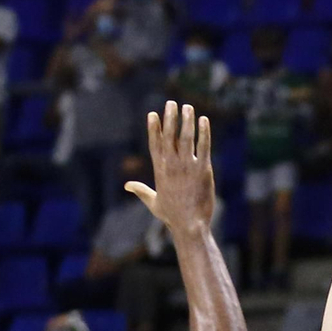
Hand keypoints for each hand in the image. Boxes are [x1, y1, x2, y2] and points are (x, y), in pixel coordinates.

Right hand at [124, 100, 214, 234]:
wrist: (189, 226)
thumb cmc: (172, 216)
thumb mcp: (154, 203)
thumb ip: (141, 190)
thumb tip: (127, 185)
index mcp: (160, 170)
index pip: (155, 144)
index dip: (154, 128)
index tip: (153, 114)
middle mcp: (172, 165)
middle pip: (170, 136)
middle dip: (170, 118)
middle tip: (171, 103)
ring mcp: (188, 167)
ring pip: (186, 137)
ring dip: (187, 120)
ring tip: (188, 107)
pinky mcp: (203, 170)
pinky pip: (203, 146)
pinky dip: (204, 132)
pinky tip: (204, 121)